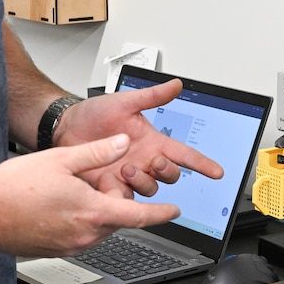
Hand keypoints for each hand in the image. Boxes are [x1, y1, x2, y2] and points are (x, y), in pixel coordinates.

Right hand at [0, 135, 180, 256]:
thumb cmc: (14, 188)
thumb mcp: (61, 159)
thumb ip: (96, 153)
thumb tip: (121, 143)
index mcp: (93, 211)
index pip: (139, 216)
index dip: (161, 214)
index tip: (175, 212)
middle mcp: (85, 234)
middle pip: (117, 222)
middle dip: (120, 207)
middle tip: (107, 188)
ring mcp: (69, 246)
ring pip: (97, 231)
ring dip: (98, 215)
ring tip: (78, 195)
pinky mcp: (54, 251)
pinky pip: (77, 238)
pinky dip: (78, 224)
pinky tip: (58, 208)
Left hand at [52, 80, 225, 195]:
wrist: (65, 127)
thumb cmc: (94, 114)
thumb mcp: (125, 102)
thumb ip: (152, 96)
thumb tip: (176, 85)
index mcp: (152, 142)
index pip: (184, 154)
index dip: (202, 163)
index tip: (217, 172)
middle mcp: (144, 161)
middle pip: (170, 175)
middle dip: (167, 170)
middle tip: (153, 161)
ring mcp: (128, 176)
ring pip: (150, 189)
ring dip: (142, 181)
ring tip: (124, 168)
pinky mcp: (111, 187)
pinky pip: (125, 199)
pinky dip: (121, 194)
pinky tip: (112, 182)